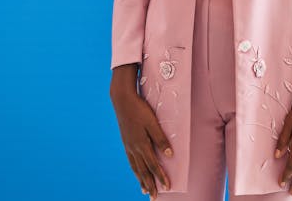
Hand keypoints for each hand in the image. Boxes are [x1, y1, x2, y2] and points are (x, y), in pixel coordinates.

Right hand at [110, 65, 172, 197]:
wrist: (122, 100)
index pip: (153, 165)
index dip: (161, 177)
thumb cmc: (139, 109)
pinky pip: (131, 161)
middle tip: (154, 198)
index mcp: (141, 144)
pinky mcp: (126, 142)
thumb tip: (170, 154)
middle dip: (150, 185)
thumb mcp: (152, 122)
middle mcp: (134, 148)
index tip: (167, 187)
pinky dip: (135, 169)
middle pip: (143, 171)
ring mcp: (128, 146)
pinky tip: (136, 172)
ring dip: (141, 180)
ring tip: (144, 190)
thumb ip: (161, 138)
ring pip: (135, 167)